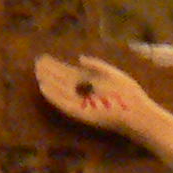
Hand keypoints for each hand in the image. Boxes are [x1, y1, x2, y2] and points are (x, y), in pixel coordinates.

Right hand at [36, 54, 151, 134]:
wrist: (136, 111)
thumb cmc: (128, 93)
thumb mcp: (112, 73)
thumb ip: (96, 65)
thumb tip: (79, 58)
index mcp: (90, 83)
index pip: (68, 73)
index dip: (56, 66)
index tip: (44, 57)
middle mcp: (83, 94)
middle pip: (62, 81)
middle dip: (49, 72)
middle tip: (36, 63)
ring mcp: (81, 104)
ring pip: (60, 92)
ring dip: (48, 83)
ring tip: (36, 73)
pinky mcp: (81, 114)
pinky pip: (64, 104)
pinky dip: (53, 97)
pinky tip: (43, 87)